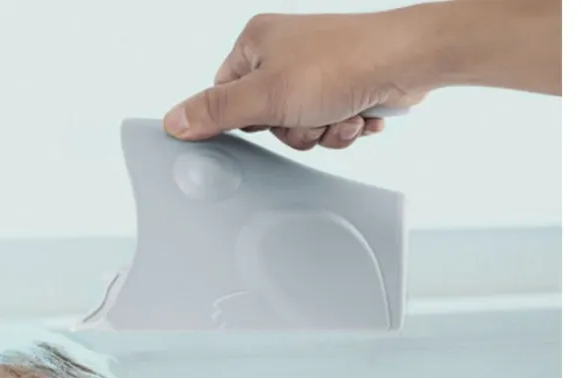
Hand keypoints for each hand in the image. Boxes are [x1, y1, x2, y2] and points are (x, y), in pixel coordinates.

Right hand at [164, 10, 426, 149]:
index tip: (267, 119)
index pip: (224, 97)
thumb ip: (215, 112)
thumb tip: (173, 122)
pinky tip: (357, 112)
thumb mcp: (265, 96)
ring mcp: (314, 69)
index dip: (246, 120)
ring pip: (298, 128)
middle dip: (293, 129)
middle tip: (311, 114)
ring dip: (321, 132)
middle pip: (264, 121)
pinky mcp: (341, 86)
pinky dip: (342, 127)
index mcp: (255, 42)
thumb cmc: (342, 64)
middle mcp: (283, 51)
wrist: (408, 60)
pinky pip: (326, 125)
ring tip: (340, 112)